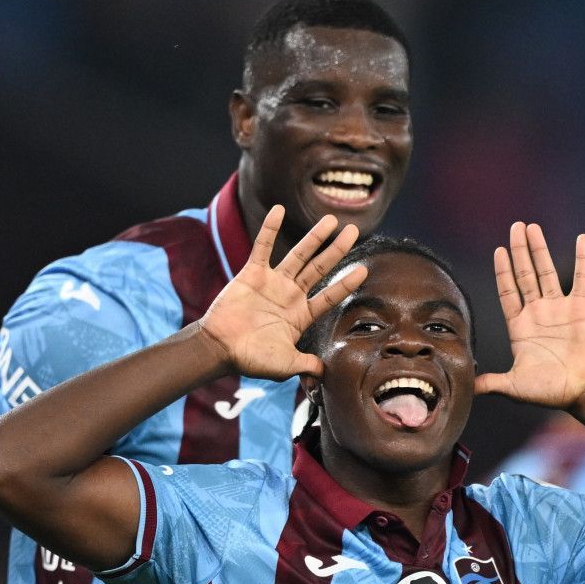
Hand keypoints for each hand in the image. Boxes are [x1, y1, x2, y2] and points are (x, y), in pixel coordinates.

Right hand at [198, 206, 366, 380]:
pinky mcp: (252, 274)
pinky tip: (279, 210)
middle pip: (319, 269)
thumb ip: (308, 365)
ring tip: (331, 219)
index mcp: (301, 316)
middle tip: (354, 231)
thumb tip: (327, 373)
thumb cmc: (251, 359)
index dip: (346, 283)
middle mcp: (290, 295)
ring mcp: (272, 283)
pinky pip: (262, 247)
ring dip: (314, 237)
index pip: (330, 296)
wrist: (220, 349)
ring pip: (298, 255)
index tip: (364, 270)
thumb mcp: (286, 365)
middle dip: (337, 250)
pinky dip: (269, 229)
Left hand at [475, 222, 584, 408]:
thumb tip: (464, 388)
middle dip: (519, 251)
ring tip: (532, 227)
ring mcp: (560, 308)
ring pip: (548, 271)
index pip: (508, 291)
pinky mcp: (583, 308)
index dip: (502, 271)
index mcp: (520, 327)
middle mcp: (538, 313)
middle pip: (525, 275)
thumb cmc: (551, 391)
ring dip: (540, 249)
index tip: (498, 250)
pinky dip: (583, 258)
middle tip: (515, 227)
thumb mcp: (514, 386)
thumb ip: (490, 382)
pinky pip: (583, 278)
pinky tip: (582, 239)